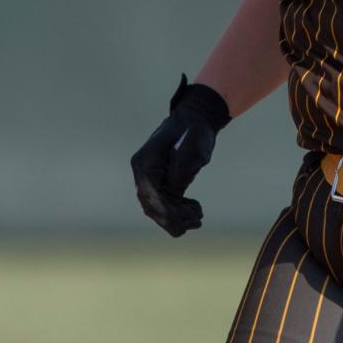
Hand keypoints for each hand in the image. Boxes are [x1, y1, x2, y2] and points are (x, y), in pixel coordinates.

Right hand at [130, 74, 230, 236]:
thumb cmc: (196, 129)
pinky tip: (195, 209)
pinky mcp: (163, 183)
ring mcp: (152, 178)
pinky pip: (167, 204)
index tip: (181, 221)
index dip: (164, 210)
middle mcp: (144, 172)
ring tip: (198, 217)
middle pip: (151, 205)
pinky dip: (180, 211)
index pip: (149, 193)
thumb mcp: (195, 144)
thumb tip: (175, 184)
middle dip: (172, 218)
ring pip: (158, 208)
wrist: (196, 119)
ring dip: (177, 217)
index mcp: (145, 161)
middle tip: (196, 222)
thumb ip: (184, 163)